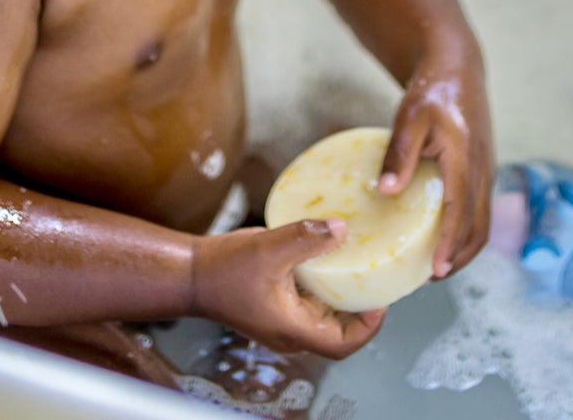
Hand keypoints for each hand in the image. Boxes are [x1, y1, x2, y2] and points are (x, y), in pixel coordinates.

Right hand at [191, 219, 385, 356]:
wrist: (191, 274)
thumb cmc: (223, 271)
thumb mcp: (269, 249)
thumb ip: (306, 238)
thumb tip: (341, 229)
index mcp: (293, 329)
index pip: (344, 343)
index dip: (369, 324)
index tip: (381, 296)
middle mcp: (291, 331)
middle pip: (340, 330)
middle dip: (362, 306)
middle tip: (376, 274)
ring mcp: (284, 319)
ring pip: (326, 314)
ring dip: (344, 294)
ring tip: (360, 263)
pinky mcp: (277, 304)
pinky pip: (310, 299)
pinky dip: (325, 283)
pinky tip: (329, 255)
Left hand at [378, 60, 493, 278]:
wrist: (457, 68)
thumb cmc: (432, 91)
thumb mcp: (410, 117)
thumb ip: (400, 153)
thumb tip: (386, 192)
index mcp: (465, 160)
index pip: (462, 214)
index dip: (449, 246)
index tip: (435, 272)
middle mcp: (482, 171)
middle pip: (478, 229)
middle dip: (457, 259)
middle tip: (428, 279)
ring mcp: (486, 172)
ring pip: (482, 223)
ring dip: (462, 249)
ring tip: (434, 266)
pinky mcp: (482, 170)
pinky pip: (479, 211)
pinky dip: (465, 231)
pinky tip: (441, 236)